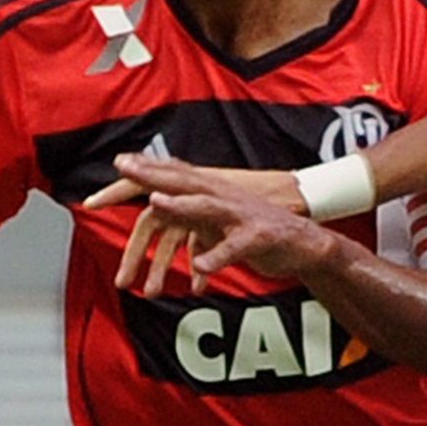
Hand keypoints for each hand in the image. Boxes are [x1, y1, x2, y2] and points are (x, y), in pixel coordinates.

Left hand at [85, 155, 306, 295]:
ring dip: (181, 204)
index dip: (149, 169)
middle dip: (154, 175)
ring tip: (157, 203)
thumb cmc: (258, 231)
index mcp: (215, 192)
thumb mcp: (220, 218)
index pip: (177, 175)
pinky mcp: (258, 237)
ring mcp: (241, 216)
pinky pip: (233, 247)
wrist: (306, 243)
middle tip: (125, 168)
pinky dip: (216, 256)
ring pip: (207, 207)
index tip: (120, 161)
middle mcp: (225, 197)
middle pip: (185, 182)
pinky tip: (199, 264)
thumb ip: (191, 212)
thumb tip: (156, 208)